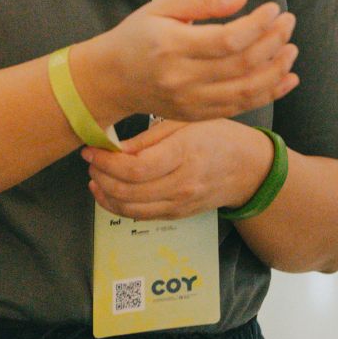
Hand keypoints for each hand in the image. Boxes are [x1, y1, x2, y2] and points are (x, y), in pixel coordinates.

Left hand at [84, 117, 273, 221]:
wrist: (248, 168)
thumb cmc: (217, 136)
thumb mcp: (186, 122)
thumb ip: (149, 137)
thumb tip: (114, 148)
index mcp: (184, 153)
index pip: (136, 167)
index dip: (106, 162)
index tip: (91, 150)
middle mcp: (182, 183)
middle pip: (128, 191)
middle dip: (101, 176)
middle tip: (90, 161)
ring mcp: (180, 203)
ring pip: (130, 208)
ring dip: (105, 194)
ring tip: (95, 176)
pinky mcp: (177, 214)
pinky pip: (140, 216)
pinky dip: (118, 207)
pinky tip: (107, 192)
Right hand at [96, 0, 298, 123]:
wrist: (111, 79)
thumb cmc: (138, 35)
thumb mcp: (162, 6)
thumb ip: (203, 1)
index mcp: (172, 46)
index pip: (229, 40)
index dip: (259, 25)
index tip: (274, 9)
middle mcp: (182, 78)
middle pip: (243, 65)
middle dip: (274, 42)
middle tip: (289, 23)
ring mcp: (190, 101)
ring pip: (246, 91)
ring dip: (277, 70)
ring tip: (291, 49)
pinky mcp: (197, 115)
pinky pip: (240, 107)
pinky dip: (268, 93)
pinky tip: (286, 77)